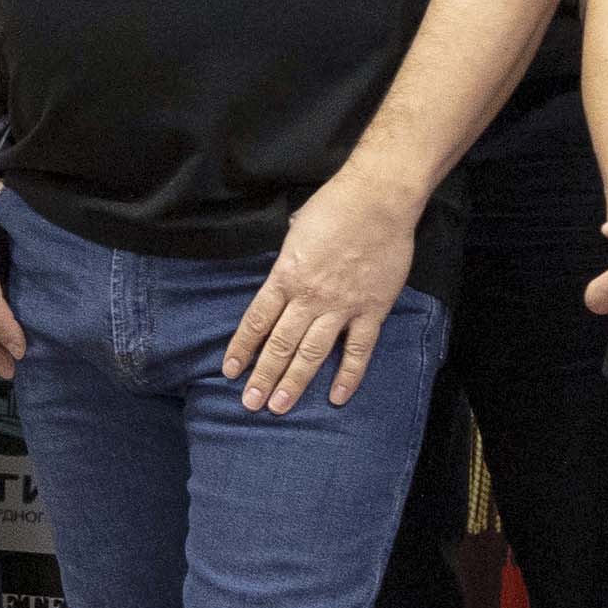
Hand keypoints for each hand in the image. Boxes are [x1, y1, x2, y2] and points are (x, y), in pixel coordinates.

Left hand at [224, 175, 419, 412]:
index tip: (230, 371)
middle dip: (263, 376)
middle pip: (280, 344)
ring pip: (312, 353)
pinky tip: (336, 397)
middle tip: (251, 404)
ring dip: (294, 381)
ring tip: (278, 406)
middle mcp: (309, 297)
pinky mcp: (372, 310)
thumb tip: (282, 276)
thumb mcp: (294, 232)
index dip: (241, 348)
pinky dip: (349, 375)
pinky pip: (359, 350)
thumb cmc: (333, 208)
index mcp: (285, 276)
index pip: (256, 321)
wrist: (377, 200)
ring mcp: (341, 306)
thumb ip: (287, 261)